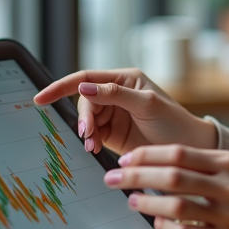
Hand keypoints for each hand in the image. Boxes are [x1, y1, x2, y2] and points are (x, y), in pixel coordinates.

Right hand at [33, 69, 216, 154]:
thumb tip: (84, 87)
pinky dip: (90, 141)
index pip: (86, 78)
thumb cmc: (173, 121)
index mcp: (124, 79)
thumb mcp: (146, 104)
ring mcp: (113, 114)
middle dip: (83, 117)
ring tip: (94, 145)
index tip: (41, 98)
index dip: (61, 86)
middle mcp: (116, 94)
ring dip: (87, 132)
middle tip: (88, 134)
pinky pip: (92, 134)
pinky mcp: (112, 134)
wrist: (187, 150)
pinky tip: (94, 148)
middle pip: (84, 102)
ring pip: (87, 120)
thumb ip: (115, 94)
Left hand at [104, 144, 228, 228]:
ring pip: (175, 205)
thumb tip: (157, 160)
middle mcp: (227, 185)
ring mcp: (226, 213)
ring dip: (147, 202)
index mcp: (228, 162)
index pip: (178, 152)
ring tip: (131, 200)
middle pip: (171, 176)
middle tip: (113, 177)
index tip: (126, 157)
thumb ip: (202, 163)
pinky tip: (156, 222)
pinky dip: (166, 227)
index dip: (147, 154)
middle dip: (135, 176)